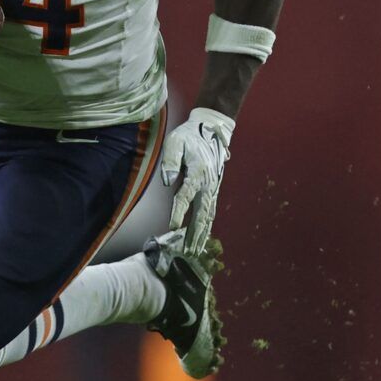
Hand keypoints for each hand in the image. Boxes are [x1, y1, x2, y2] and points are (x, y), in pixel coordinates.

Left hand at [159, 107, 234, 252]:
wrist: (210, 130)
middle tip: (188, 251)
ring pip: (208, 215)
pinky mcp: (213, 190)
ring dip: (202, 234)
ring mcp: (212, 188)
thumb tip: (167, 181)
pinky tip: (202, 237)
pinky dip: (206, 226)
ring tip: (195, 251)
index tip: (171, 227)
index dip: (178, 211)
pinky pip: (210, 212)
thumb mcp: (175, 141)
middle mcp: (208, 183)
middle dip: (194, 233)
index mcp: (197, 172)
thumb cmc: (189, 136)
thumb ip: (170, 160)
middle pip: (201, 213)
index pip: (186, 195)